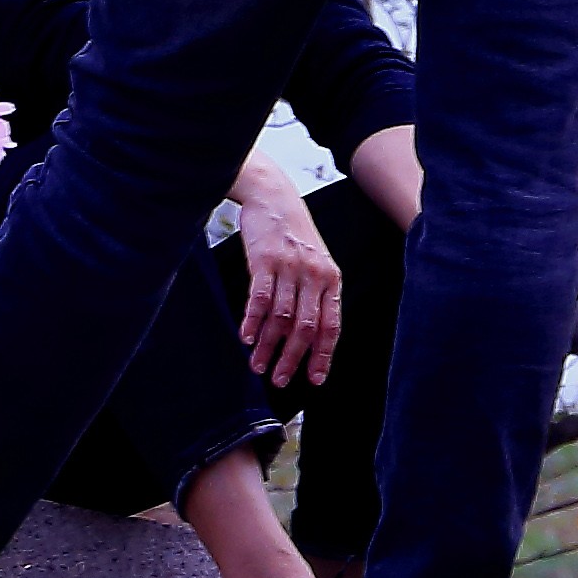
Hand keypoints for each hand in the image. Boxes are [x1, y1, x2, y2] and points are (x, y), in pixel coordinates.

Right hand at [234, 172, 346, 387]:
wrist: (274, 197)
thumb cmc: (294, 235)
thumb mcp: (315, 263)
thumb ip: (314, 296)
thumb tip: (306, 338)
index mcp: (331, 279)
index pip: (331, 325)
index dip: (322, 355)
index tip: (314, 379)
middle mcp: (314, 274)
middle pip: (306, 327)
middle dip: (292, 359)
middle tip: (280, 380)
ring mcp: (290, 267)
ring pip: (281, 317)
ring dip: (267, 346)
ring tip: (257, 365)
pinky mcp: (265, 260)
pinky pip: (260, 298)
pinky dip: (252, 321)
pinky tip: (246, 338)